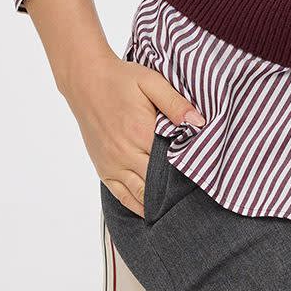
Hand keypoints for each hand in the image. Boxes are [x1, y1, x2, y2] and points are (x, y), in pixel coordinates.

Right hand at [60, 48, 205, 217]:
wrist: (86, 81)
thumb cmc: (121, 79)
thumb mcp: (151, 82)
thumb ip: (175, 103)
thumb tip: (199, 122)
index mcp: (141, 133)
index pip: (172, 163)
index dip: (189, 171)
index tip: (205, 177)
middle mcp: (126, 154)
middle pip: (157, 183)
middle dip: (176, 190)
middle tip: (196, 196)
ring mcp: (113, 164)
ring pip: (140, 194)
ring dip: (157, 203)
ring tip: (177, 207)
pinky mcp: (103, 168)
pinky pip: (121, 195)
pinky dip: (136, 205)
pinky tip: (150, 211)